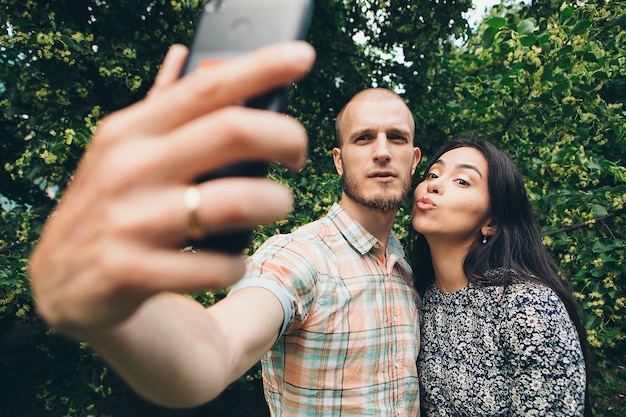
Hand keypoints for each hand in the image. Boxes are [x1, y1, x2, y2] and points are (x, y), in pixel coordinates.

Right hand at [29, 41, 315, 338]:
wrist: (61, 283)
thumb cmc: (113, 206)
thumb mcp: (125, 152)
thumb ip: (159, 109)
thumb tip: (181, 54)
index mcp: (131, 131)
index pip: (206, 87)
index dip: (260, 68)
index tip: (302, 55)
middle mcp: (128, 168)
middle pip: (234, 132)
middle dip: (287, 139)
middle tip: (298, 155)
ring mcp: (128, 221)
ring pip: (238, 202)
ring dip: (274, 204)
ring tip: (273, 207)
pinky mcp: (131, 272)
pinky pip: (215, 266)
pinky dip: (237, 264)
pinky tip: (231, 263)